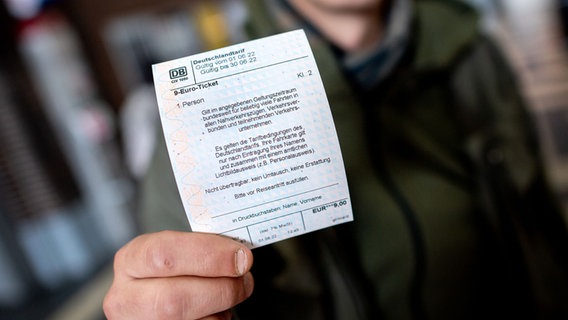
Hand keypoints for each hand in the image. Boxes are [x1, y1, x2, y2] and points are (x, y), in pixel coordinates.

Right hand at [103, 231, 253, 319]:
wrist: (156, 303)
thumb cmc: (175, 271)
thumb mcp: (179, 252)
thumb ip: (202, 250)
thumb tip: (238, 255)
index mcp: (131, 260)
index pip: (163, 255)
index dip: (207, 255)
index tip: (241, 257)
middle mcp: (126, 298)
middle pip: (174, 299)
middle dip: (221, 289)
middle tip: (244, 281)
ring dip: (221, 309)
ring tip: (231, 296)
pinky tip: (216, 312)